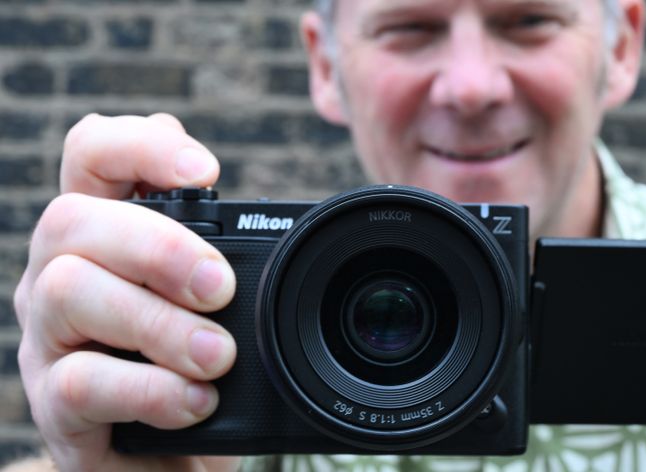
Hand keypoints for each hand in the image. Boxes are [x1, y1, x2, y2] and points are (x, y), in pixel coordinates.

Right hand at [14, 114, 240, 471]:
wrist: (176, 458)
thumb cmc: (200, 366)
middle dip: (159, 246)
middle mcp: (61, 274)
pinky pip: (80, 382)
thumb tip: (280, 225)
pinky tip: (195, 402)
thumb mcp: (220, 303)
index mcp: (104, 234)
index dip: (140, 145)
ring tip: (218, 355)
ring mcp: (49, 340)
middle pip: (71, 218)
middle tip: (223, 289)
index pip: (91, 153)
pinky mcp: (55, 406)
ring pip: (68, 291)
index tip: (207, 172)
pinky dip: (149, 389)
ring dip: (157, 321)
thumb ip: (227, 256)